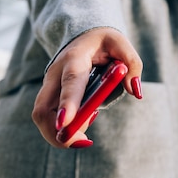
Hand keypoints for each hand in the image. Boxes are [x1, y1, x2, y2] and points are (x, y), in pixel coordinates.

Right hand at [32, 27, 142, 147]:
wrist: (83, 35)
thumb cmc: (104, 41)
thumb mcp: (122, 45)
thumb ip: (132, 64)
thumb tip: (135, 91)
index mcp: (75, 58)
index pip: (70, 82)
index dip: (68, 104)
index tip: (65, 124)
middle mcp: (55, 73)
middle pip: (43, 109)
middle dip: (57, 132)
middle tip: (84, 142)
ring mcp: (49, 85)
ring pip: (42, 117)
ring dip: (62, 133)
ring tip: (89, 127)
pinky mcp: (49, 95)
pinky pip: (49, 118)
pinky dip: (64, 128)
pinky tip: (85, 120)